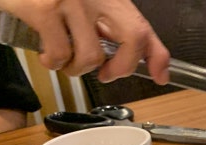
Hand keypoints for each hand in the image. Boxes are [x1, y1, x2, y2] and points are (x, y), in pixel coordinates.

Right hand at [0, 0, 169, 83]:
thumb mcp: (83, 4)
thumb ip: (104, 24)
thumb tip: (123, 56)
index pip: (144, 26)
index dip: (158, 56)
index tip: (160, 76)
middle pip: (134, 36)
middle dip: (123, 67)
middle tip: (105, 74)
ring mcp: (72, 2)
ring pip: (91, 55)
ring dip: (76, 69)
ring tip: (63, 59)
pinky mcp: (45, 10)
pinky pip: (60, 54)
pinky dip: (53, 63)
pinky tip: (46, 54)